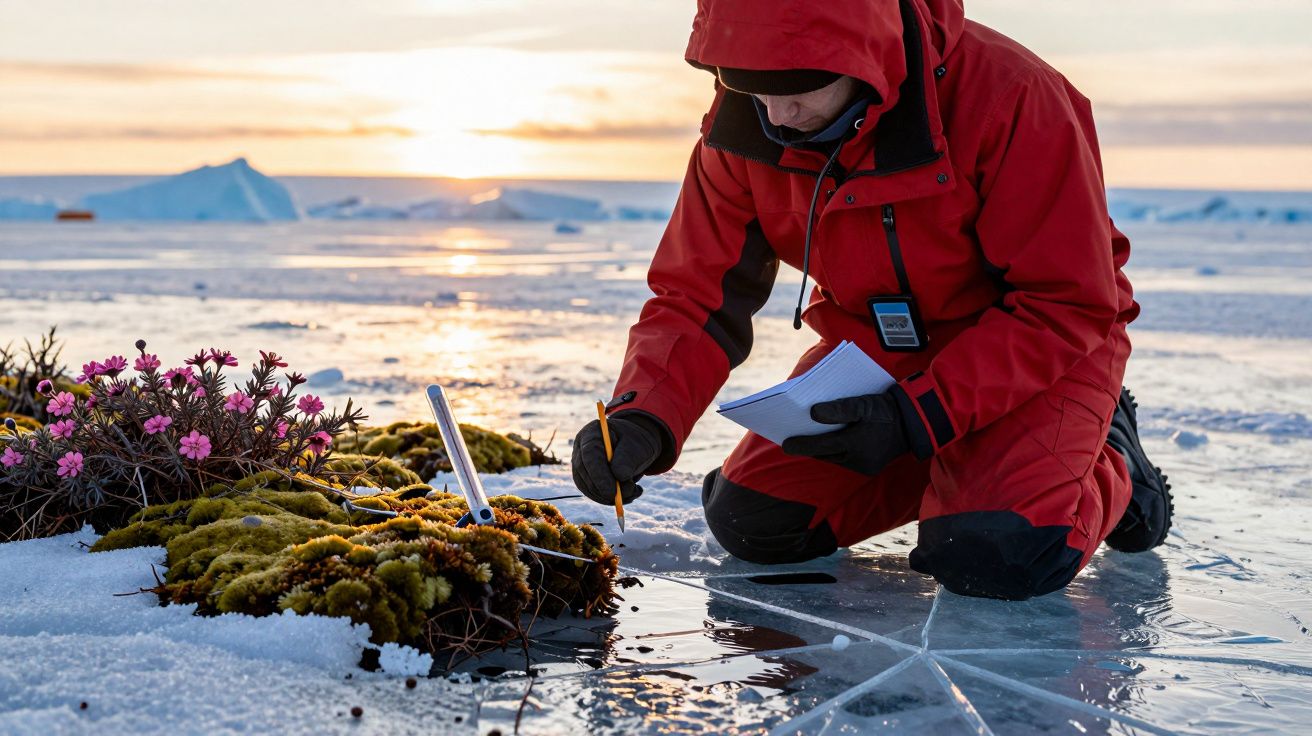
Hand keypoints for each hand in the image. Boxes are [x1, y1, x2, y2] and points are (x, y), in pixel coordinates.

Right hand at [571, 413, 663, 504]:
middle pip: (585, 474)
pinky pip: (593, 494)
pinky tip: (630, 494)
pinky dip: (611, 499)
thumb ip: (628, 458)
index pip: (590, 456)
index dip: (600, 476)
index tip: (613, 493)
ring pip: (588, 488)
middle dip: (606, 490)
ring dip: (611, 497)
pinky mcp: (584, 479)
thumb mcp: (637, 445)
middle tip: (630, 493)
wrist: (633, 444)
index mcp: (592, 433)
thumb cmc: (635, 441)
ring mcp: (580, 464)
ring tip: (634, 491)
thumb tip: (619, 477)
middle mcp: (581, 449)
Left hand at [781, 392, 909, 474]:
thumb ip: (839, 409)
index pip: (822, 445)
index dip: (801, 444)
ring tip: (804, 439)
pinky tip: (825, 441)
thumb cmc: (887, 409)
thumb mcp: (864, 404)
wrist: (915, 422)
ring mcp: (865, 467)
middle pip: (825, 454)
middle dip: (808, 446)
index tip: (784, 443)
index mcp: (857, 444)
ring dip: (821, 449)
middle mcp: (860, 460)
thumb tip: (812, 414)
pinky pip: (844, 460)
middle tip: (789, 438)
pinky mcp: (869, 468)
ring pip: (834, 458)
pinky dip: (834, 452)